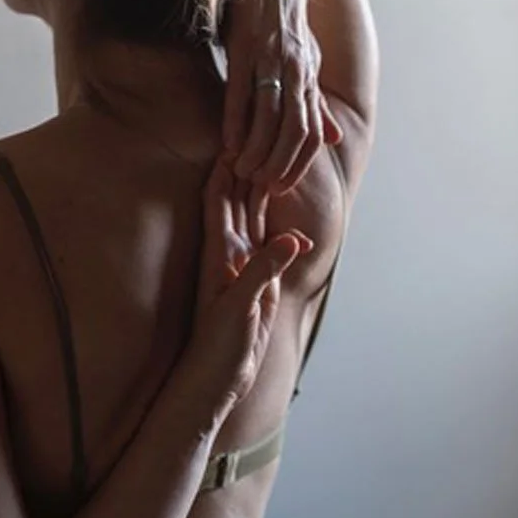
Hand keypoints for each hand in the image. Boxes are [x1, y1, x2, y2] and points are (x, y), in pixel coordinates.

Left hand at [187, 152, 311, 413]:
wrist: (215, 382)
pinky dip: (287, 242)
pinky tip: (302, 240)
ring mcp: (242, 268)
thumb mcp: (240, 307)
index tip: (239, 135)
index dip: (227, 167)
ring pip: (255, 224)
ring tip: (280, 170)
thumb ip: (263, 271)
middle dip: (248, 172)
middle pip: (238, 202)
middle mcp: (229, 253)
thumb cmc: (218, 347)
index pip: (219, 198)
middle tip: (266, 141)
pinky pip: (273, 254)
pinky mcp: (257, 287)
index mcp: (218, 252)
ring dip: (265, 199)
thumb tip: (291, 240)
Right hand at [221, 0, 341, 198]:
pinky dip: (236, 121)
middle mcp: (296, 72)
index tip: (282, 186)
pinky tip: (228, 142)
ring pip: (269, 117)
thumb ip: (317, 102)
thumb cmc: (284, 19)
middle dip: (280, 163)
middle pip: (295, 131)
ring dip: (256, 149)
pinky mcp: (246, 49)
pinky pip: (242, 92)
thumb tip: (334, 139)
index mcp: (309, 77)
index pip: (313, 132)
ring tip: (241, 170)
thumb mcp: (307, 61)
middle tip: (261, 185)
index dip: (300, 163)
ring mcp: (271, 61)